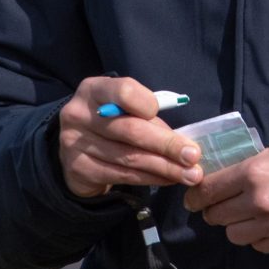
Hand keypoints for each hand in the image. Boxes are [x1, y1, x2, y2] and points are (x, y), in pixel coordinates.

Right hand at [55, 76, 203, 199]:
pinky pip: (123, 175)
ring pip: (129, 157)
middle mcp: (79, 114)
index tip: (170, 118)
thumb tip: (183, 142)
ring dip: (164, 167)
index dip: (149, 105)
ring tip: (189, 174)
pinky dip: (150, 178)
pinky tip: (169, 179)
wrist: (77, 149)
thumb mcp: (124, 109)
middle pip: (130, 130)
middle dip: (167, 145)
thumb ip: (148, 118)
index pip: (124, 91)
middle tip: (193, 156)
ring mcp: (75, 143)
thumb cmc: (111, 122)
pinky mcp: (79, 169)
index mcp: (94, 89)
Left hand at [182, 139, 268, 254]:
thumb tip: (221, 181)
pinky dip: (261, 237)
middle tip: (223, 206)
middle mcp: (261, 203)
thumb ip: (249, 168)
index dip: (196, 196)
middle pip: (216, 216)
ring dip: (238, 226)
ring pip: (235, 236)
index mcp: (255, 174)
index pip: (207, 191)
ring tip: (252, 215)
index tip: (194, 198)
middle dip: (215, 211)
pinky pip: (260, 246)